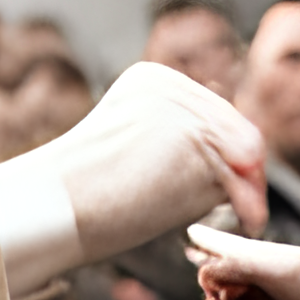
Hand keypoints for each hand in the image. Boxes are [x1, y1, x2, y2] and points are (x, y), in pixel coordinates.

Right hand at [8, 66, 264, 284]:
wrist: (50, 207)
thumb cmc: (81, 195)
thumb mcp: (129, 147)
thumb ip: (175, 140)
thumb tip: (245, 161)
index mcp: (151, 78)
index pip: (211, 111)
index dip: (226, 152)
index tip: (232, 183)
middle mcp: (173, 86)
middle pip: (236, 128)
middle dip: (246, 172)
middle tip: (249, 208)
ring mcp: (186, 112)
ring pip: (244, 152)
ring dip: (248, 190)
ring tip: (245, 218)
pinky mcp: (198, 146)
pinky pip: (241, 180)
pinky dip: (247, 206)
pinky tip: (244, 222)